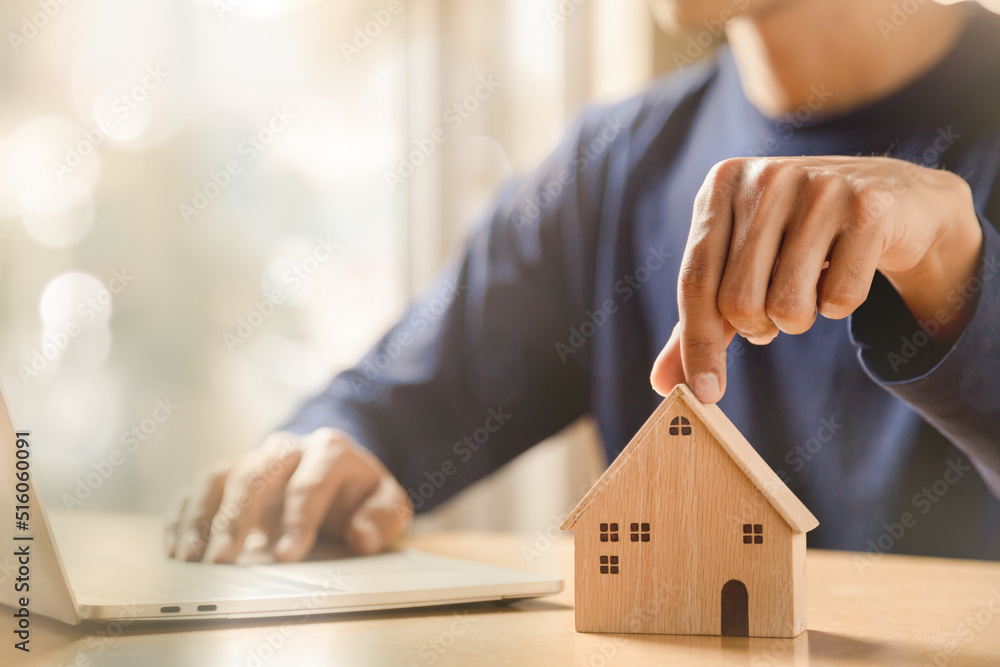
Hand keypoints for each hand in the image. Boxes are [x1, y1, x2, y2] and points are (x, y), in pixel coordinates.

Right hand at [164, 428, 412, 562]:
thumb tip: (363, 536)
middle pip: (255, 476)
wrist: (337, 468)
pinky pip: (197, 488)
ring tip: (189, 557)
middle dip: (236, 518)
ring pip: (219, 477)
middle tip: (222, 561)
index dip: (297, 520)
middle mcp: (286, 449)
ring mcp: (253, 459)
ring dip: (199, 516)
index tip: (285, 557)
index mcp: (329, 452)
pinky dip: (181, 515)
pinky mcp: (228, 474)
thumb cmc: (360, 492)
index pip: (310, 484)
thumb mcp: (387, 502)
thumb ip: (383, 517)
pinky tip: (174, 547)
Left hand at [650, 156, 982, 402]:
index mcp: (722, 183)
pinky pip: (840, 300)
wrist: (895, 201)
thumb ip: (699, 325)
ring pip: (788, 306)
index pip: (696, 280)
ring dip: (798, 320)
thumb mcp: (741, 270)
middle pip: (738, 301)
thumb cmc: (798, 241)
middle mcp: (767, 178)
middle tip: (774, 312)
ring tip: (810, 287)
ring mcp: (821, 186)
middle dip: (757, 327)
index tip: (702, 394)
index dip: (697, 344)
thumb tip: (662, 383)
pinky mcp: (869, 207)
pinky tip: (847, 271)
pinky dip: (840, 307)